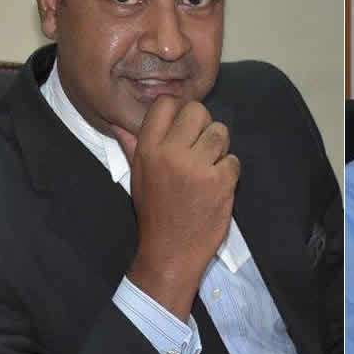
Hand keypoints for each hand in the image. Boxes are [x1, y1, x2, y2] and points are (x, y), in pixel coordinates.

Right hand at [113, 97, 239, 320]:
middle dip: (204, 126)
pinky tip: (217, 185)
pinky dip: (229, 171)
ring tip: (209, 166)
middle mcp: (171, 153)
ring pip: (221, 132)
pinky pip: (234, 160)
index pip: (166, 103)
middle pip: (198, 111)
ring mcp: (198, 167)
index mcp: (148, 149)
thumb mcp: (136, 177)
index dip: (179, 110)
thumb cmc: (154, 212)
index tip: (183, 126)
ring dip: (220, 147)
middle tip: (200, 147)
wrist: (171, 251)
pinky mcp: (221, 181)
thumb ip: (132, 146)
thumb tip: (120, 123)